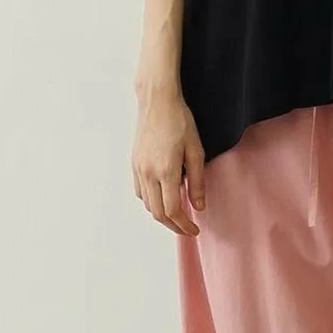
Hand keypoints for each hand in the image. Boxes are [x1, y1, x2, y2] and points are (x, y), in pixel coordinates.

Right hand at [131, 90, 205, 235]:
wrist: (157, 102)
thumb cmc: (180, 122)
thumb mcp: (196, 151)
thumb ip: (197, 181)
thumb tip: (198, 207)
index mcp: (166, 171)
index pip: (172, 210)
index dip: (183, 225)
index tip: (195, 230)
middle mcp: (149, 173)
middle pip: (157, 213)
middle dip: (173, 225)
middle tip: (187, 229)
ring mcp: (138, 168)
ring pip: (147, 204)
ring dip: (162, 215)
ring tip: (178, 215)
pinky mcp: (134, 163)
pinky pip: (140, 191)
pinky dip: (151, 202)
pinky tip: (163, 198)